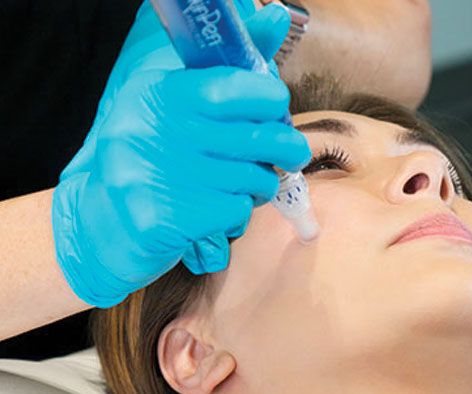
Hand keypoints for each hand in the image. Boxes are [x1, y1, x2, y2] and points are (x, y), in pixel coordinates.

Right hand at [52, 5, 310, 306]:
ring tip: (249, 182)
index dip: (267, 95)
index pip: (227, 87)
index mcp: (154, 95)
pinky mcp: (167, 221)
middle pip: (252, 137)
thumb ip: (229, 67)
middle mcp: (152, 134)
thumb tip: (274, 12)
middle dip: (285, 145)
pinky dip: (241, 210)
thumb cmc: (155, 153)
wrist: (106, 217)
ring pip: (252, 178)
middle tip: (292, 151)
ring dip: (262, 182)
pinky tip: (223, 208)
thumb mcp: (179, 105)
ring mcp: (157, 180)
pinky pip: (237, 211)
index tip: (278, 104)